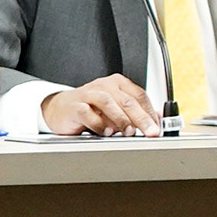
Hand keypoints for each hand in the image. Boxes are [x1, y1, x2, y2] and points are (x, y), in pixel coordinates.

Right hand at [40, 75, 163, 136]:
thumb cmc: (91, 109)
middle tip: (150, 132)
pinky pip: (87, 113)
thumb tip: (158, 121)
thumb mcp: (116, 109)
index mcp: (118, 84)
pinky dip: (99, 123)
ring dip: (121, 119)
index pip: (140, 95)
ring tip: (129, 132)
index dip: (151, 112)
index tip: (158, 127)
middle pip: (127, 100)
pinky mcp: (74, 105)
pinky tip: (107, 132)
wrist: (59, 109)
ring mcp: (88, 94)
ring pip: (108, 103)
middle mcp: (104, 86)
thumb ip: (136, 113)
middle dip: (142, 118)